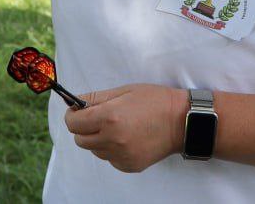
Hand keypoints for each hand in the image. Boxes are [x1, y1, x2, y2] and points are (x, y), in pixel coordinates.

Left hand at [64, 84, 184, 172]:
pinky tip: (127, 138)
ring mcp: (121, 156)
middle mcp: (113, 140)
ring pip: (94, 151)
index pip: (73, 123)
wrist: (181, 121)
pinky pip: (109, 159)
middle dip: (83, 128)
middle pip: (80, 140)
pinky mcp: (129, 165)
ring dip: (98, 139)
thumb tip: (75, 103)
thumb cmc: (155, 101)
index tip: (78, 111)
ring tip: (116, 127)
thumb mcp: (124, 90)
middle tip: (97, 118)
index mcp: (109, 118)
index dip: (73, 115)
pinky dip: (112, 150)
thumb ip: (96, 98)